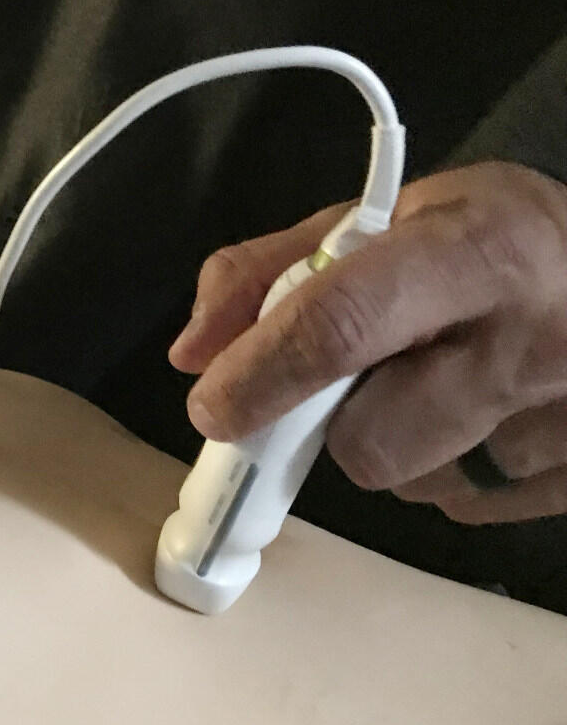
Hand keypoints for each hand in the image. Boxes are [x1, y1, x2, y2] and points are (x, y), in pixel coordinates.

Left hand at [170, 162, 566, 522]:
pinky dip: (452, 469)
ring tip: (446, 382)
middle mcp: (532, 343)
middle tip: (369, 374)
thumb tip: (192, 356)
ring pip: (414, 482)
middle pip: (368, 441)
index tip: (213, 411)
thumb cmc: (495, 236)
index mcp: (475, 254)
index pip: (341, 328)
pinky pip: (467, 507)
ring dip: (401, 444)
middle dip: (338, 421)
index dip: (260, 376)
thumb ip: (270, 273)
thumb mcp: (388, 217)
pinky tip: (485, 413)